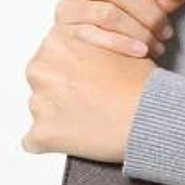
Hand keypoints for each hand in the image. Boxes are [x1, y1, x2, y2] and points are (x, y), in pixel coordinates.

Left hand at [21, 23, 154, 162]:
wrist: (149, 114)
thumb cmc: (139, 82)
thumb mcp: (115, 45)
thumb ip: (87, 45)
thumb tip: (82, 53)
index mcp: (56, 43)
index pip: (53, 58)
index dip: (74, 71)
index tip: (88, 81)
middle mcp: (40, 70)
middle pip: (45, 82)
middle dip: (62, 92)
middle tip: (90, 101)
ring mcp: (39, 103)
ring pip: (41, 110)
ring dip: (60, 116)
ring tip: (91, 120)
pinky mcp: (42, 134)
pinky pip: (34, 141)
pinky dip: (52, 141)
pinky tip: (77, 137)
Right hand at [53, 0, 184, 57]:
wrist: (92, 52)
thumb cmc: (123, 21)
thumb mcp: (145, 7)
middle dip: (150, 12)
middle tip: (168, 31)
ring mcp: (69, 5)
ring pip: (109, 14)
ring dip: (139, 31)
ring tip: (158, 46)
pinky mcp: (66, 30)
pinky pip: (94, 34)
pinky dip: (121, 43)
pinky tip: (141, 52)